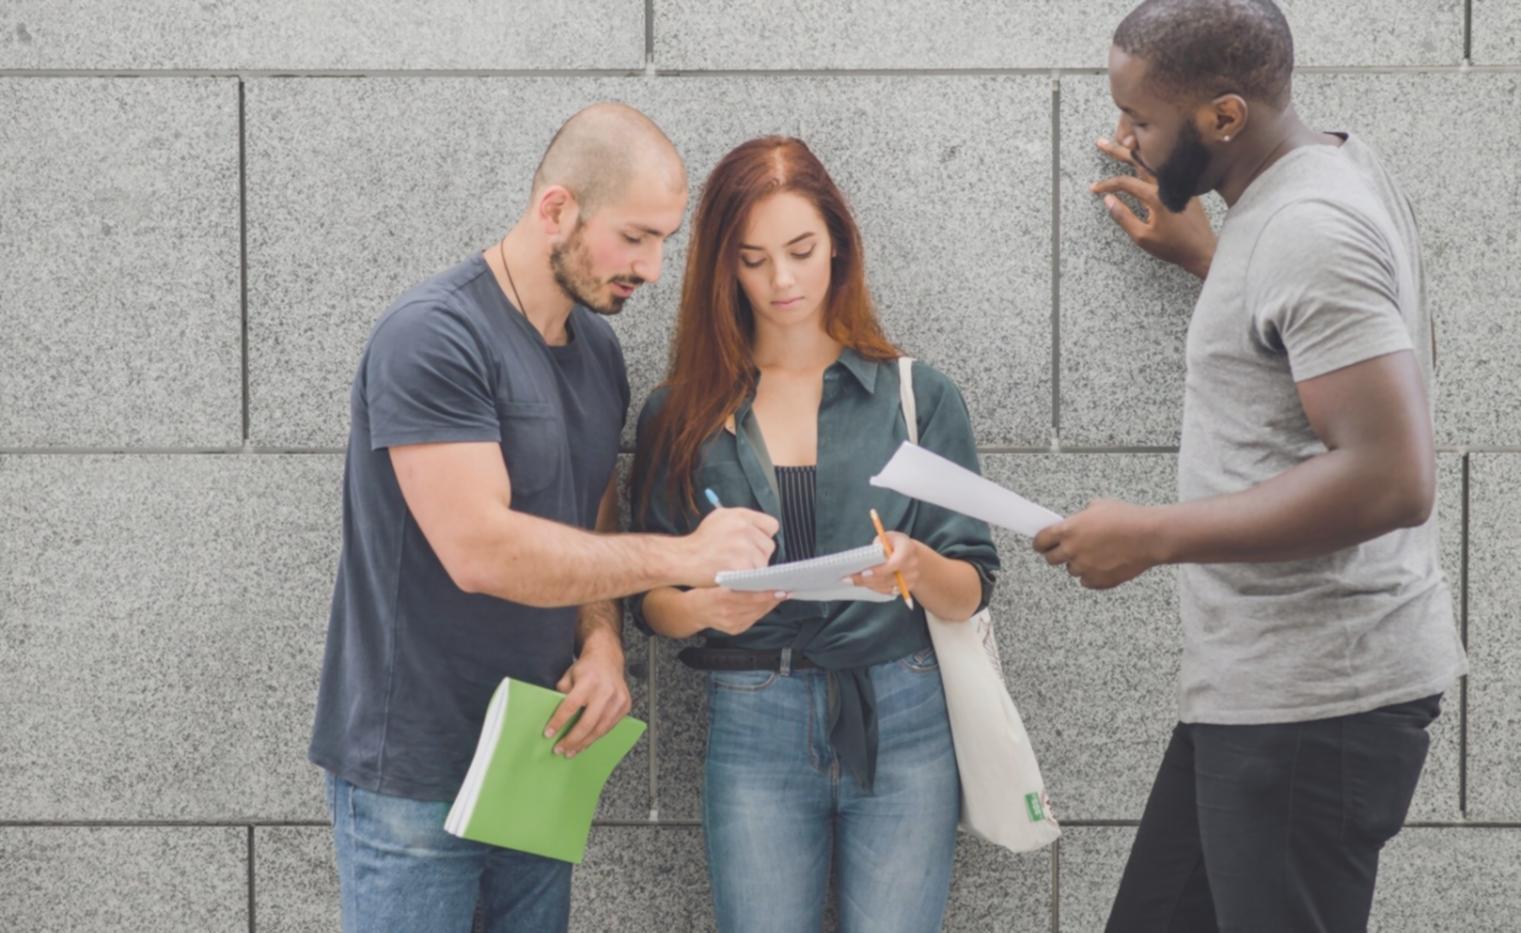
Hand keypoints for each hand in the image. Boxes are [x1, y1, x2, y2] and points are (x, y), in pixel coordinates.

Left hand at [544, 642, 632, 757]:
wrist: (608, 659)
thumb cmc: (587, 668)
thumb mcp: (569, 676)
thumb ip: (562, 694)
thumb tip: (553, 716)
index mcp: (589, 681)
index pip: (571, 706)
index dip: (559, 721)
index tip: (548, 734)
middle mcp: (606, 691)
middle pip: (587, 723)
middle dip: (572, 739)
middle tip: (560, 750)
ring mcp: (618, 700)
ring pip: (600, 729)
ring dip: (584, 743)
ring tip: (571, 751)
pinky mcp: (625, 706)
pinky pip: (609, 727)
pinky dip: (596, 737)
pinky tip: (585, 742)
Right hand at [678, 507, 778, 586]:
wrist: (683, 559)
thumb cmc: (700, 541)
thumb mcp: (720, 518)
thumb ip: (742, 520)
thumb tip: (762, 529)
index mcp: (741, 515)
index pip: (771, 525)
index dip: (763, 536)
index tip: (754, 543)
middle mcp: (744, 528)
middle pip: (768, 546)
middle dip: (759, 554)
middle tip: (741, 559)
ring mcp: (744, 547)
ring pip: (763, 562)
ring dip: (754, 568)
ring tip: (736, 568)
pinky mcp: (742, 566)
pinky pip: (755, 575)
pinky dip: (749, 579)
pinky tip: (736, 576)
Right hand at [685, 586, 786, 636]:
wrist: (691, 610)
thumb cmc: (703, 590)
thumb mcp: (715, 580)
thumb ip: (734, 579)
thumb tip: (756, 574)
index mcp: (721, 598)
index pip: (748, 597)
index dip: (765, 594)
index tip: (779, 589)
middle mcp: (726, 613)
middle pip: (756, 606)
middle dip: (772, 599)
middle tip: (787, 589)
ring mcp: (731, 624)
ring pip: (757, 614)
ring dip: (770, 605)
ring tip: (781, 595)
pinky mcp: (734, 630)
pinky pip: (753, 619)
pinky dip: (762, 611)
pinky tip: (769, 603)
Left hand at [845, 531, 920, 597]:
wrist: (914, 556)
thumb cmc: (896, 544)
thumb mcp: (888, 537)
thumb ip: (879, 543)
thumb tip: (867, 555)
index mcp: (908, 550)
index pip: (895, 563)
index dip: (880, 570)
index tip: (863, 573)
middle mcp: (912, 566)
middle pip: (888, 578)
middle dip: (867, 580)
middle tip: (849, 579)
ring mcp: (911, 579)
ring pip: (886, 586)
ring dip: (869, 585)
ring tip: (852, 581)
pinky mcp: (907, 588)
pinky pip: (889, 591)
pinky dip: (875, 588)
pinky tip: (864, 584)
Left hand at [1032, 499, 1165, 589]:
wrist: (1150, 537)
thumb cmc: (1128, 519)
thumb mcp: (1098, 506)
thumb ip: (1080, 518)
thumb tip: (1074, 523)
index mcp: (1068, 530)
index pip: (1040, 541)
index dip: (1040, 543)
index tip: (1042, 544)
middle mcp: (1072, 551)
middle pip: (1051, 559)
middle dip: (1057, 553)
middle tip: (1069, 548)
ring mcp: (1084, 568)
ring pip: (1071, 570)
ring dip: (1078, 563)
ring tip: (1096, 553)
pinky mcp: (1098, 581)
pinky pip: (1086, 581)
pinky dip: (1092, 574)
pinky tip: (1104, 563)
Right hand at [1091, 132, 1215, 278]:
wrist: (1203, 249)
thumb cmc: (1173, 246)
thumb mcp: (1142, 237)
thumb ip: (1123, 217)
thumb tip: (1108, 200)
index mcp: (1155, 196)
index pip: (1124, 183)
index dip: (1106, 185)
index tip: (1094, 189)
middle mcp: (1167, 183)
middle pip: (1138, 160)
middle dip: (1117, 150)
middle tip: (1100, 142)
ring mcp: (1178, 182)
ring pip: (1153, 159)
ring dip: (1136, 150)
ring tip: (1122, 141)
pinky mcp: (1184, 185)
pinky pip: (1164, 166)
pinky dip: (1151, 158)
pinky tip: (1144, 157)